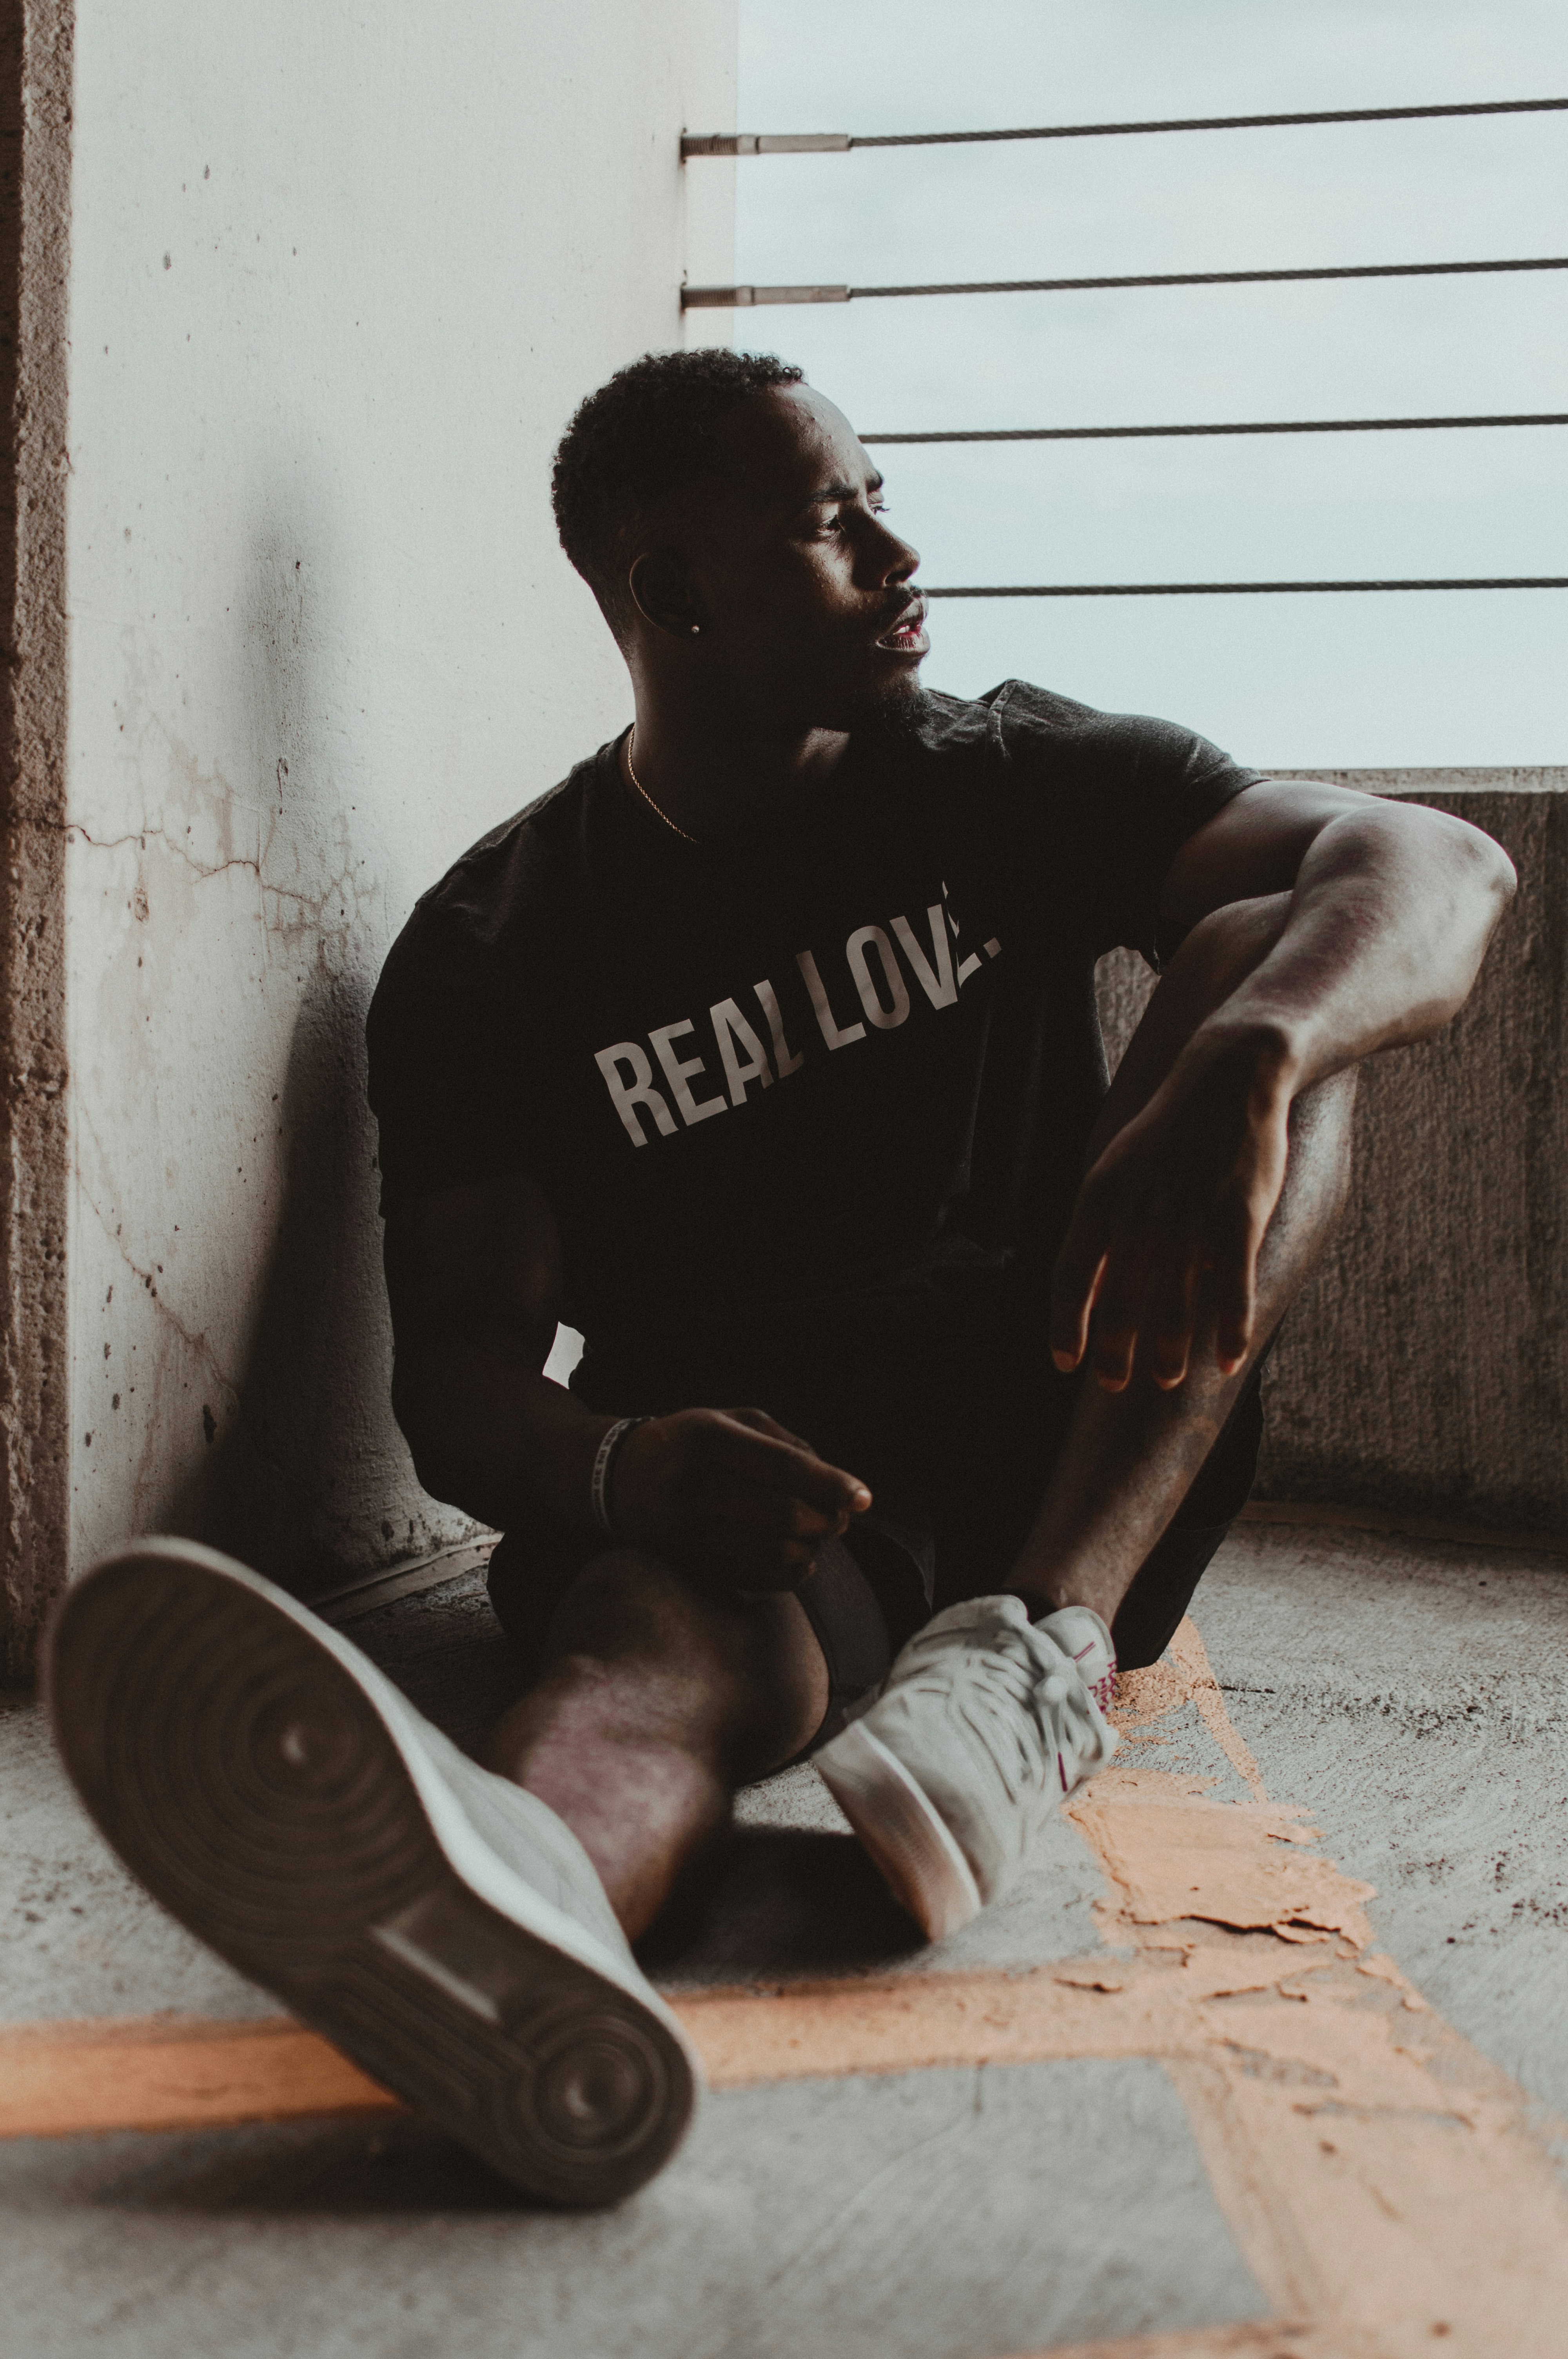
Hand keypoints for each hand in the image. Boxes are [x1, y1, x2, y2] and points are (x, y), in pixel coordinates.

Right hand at [608, 1407, 871, 1590]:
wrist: (617, 1480)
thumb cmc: (690, 1443)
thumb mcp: (731, 1420)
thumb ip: (786, 1443)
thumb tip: (835, 1481)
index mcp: (709, 1439)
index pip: (783, 1466)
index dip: (831, 1484)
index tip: (865, 1498)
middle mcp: (696, 1485)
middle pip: (784, 1516)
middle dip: (827, 1521)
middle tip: (841, 1518)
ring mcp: (690, 1529)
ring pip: (774, 1552)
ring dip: (811, 1547)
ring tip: (816, 1534)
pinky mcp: (690, 1562)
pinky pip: (758, 1578)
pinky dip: (791, 1571)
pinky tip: (794, 1554)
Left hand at [1050, 1032, 1293, 1390]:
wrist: (1229, 1077)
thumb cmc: (1171, 1130)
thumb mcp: (1118, 1166)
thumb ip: (1103, 1221)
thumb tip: (1091, 1279)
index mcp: (1101, 1199)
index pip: (1071, 1278)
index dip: (1065, 1326)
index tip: (1065, 1362)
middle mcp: (1139, 1215)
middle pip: (1119, 1304)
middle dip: (1115, 1352)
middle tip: (1114, 1383)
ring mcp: (1188, 1221)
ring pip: (1173, 1309)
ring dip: (1167, 1355)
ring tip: (1165, 1379)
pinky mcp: (1236, 1222)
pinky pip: (1231, 1296)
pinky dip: (1228, 1334)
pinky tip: (1225, 1362)